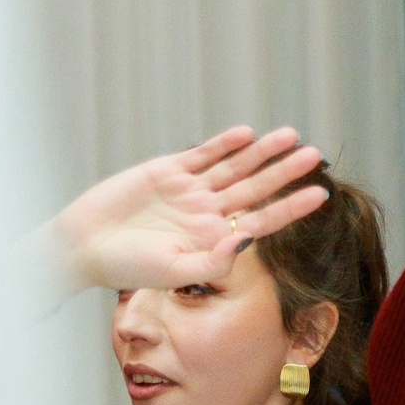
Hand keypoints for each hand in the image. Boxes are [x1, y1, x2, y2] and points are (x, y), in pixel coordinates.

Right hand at [51, 125, 324, 293]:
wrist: (84, 245)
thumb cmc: (127, 267)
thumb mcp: (174, 270)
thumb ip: (212, 260)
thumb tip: (247, 239)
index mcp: (215, 239)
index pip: (264, 220)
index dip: (292, 207)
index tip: (321, 195)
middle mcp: (208, 213)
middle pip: (256, 188)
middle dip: (284, 172)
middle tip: (314, 155)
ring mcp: (190, 190)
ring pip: (234, 167)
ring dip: (261, 152)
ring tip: (290, 135)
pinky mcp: (167, 170)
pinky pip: (202, 155)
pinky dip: (223, 144)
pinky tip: (247, 134)